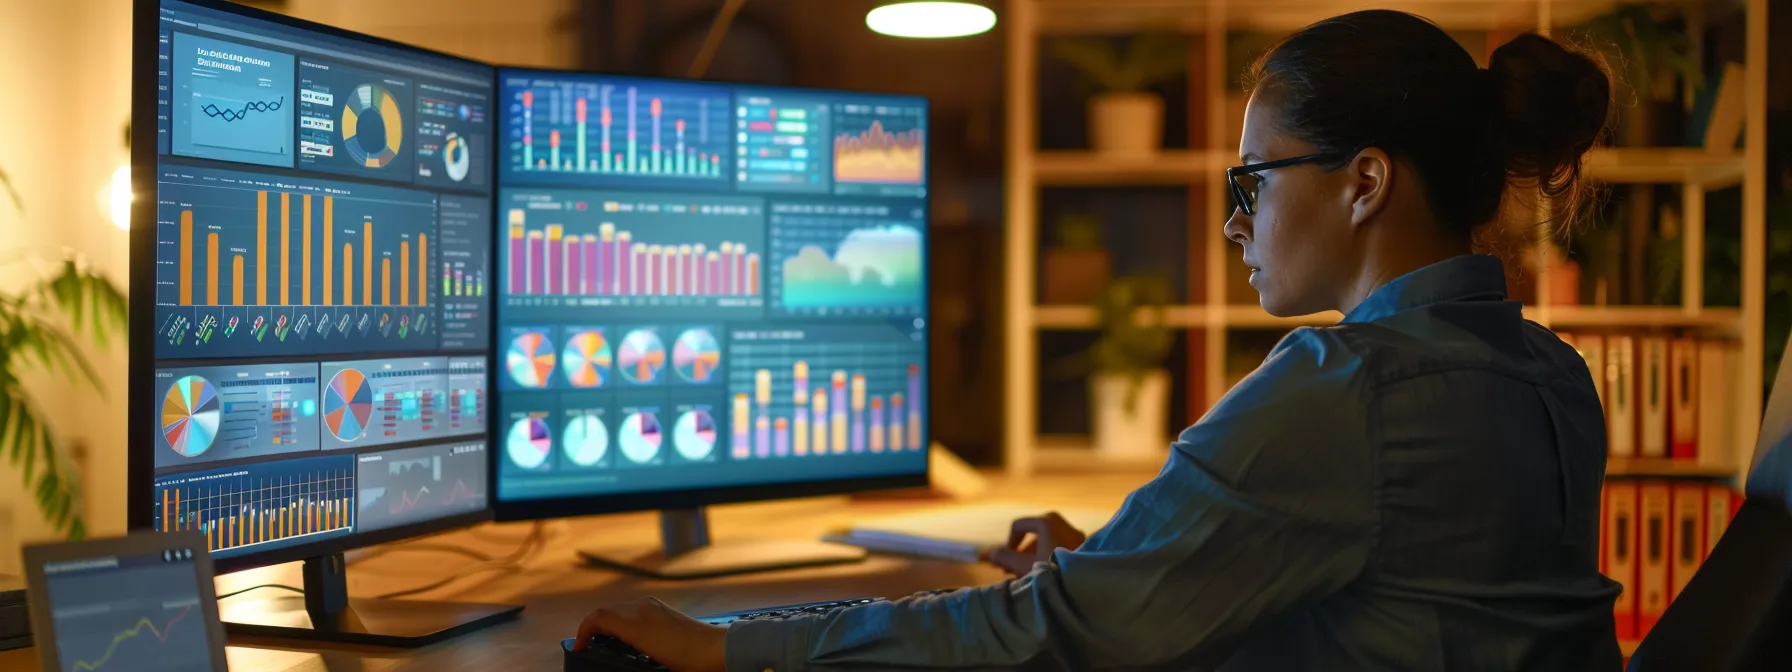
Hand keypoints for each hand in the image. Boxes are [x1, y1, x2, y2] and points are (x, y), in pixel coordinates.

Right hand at [574, 596, 727, 671]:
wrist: (718, 650)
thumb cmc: (688, 660)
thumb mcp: (652, 664)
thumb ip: (627, 651)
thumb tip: (612, 652)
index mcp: (637, 624)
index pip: (598, 618)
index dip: (583, 632)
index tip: (579, 648)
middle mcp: (643, 609)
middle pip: (606, 612)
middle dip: (593, 629)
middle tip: (589, 648)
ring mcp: (653, 606)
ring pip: (619, 610)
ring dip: (608, 624)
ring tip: (606, 645)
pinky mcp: (661, 609)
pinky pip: (633, 611)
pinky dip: (623, 622)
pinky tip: (627, 640)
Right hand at [983, 512, 1086, 575]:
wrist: (1087, 587)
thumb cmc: (1054, 574)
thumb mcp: (1024, 566)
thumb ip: (1005, 557)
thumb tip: (992, 553)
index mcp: (1047, 521)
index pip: (1017, 526)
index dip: (1008, 544)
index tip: (1007, 564)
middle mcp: (1062, 522)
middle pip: (1032, 533)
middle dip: (1020, 552)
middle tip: (1014, 571)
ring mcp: (1075, 533)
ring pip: (1046, 541)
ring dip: (1033, 556)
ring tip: (1029, 576)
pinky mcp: (1084, 546)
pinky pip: (1059, 546)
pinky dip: (1048, 557)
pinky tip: (1046, 575)